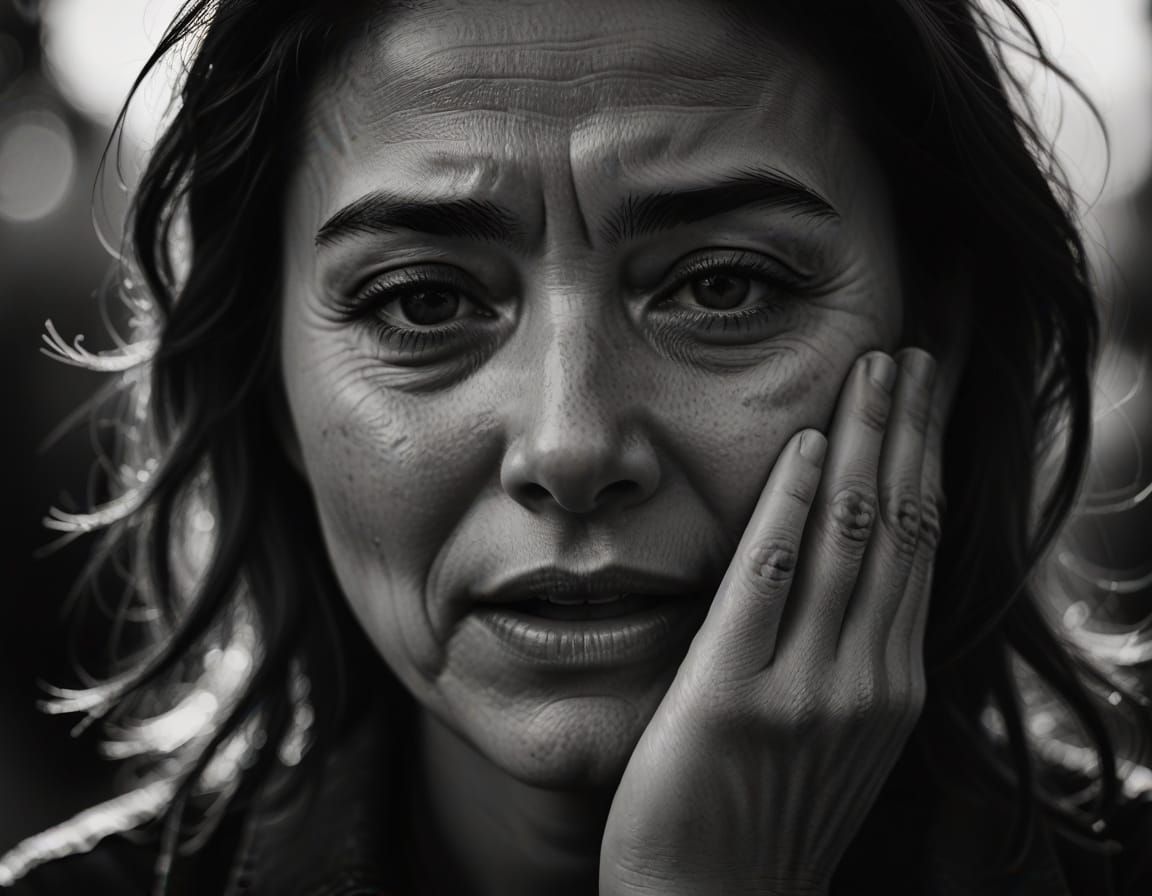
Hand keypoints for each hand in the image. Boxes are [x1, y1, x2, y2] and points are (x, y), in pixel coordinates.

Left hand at [599, 348, 944, 895]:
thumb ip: (843, 660)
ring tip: (872, 371)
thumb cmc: (762, 825)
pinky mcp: (734, 698)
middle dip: (906, 432)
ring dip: (864, 444)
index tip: (923, 398)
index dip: (923, 464)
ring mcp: (806, 689)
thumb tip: (844, 580)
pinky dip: (791, 508)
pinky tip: (803, 448)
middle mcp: (866, 680)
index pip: (916, 548)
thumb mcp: (830, 741)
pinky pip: (768, 582)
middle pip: (896, 528)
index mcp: (889, 686)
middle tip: (907, 356)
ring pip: (851, 540)